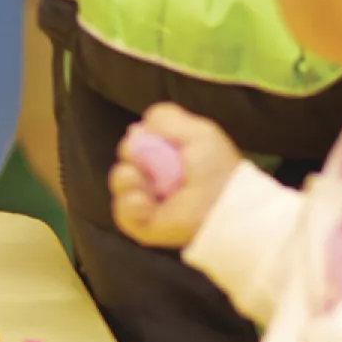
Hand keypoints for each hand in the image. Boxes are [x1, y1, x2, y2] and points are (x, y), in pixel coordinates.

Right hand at [108, 106, 241, 247]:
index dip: (138, 139)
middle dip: (131, 155)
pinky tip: (145, 201)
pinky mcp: (143, 224)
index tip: (148, 138)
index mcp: (168, 156)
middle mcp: (156, 177)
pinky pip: (122, 211)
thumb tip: (139, 126)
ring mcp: (148, 201)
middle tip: (149, 161)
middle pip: (126, 159)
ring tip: (147, 184)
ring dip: (128, 178)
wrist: (221, 205)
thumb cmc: (215, 169)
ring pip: (120, 182)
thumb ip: (167, 117)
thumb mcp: (198, 131)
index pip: (138, 142)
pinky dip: (130, 204)